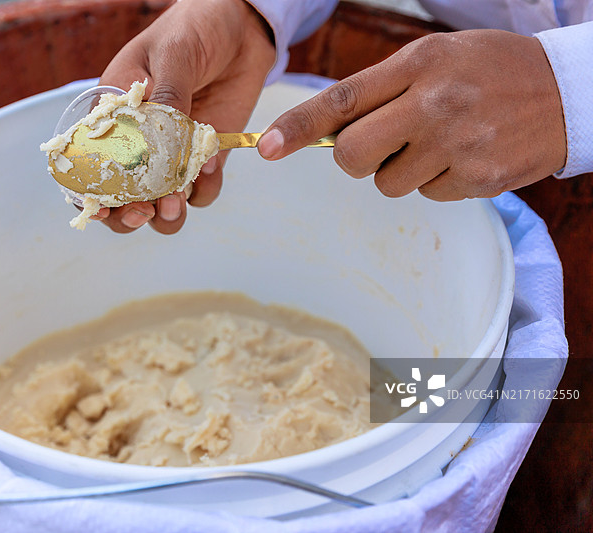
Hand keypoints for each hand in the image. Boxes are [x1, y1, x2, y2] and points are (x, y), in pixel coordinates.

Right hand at [90, 0, 274, 232]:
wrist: (242, 27)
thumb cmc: (193, 29)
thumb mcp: (173, 54)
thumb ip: (166, 96)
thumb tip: (160, 140)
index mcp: (115, 116)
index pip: (89, 163)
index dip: (90, 192)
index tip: (100, 207)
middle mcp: (139, 143)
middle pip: (121, 197)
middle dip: (127, 213)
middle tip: (142, 211)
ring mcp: (172, 155)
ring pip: (160, 204)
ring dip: (165, 214)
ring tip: (175, 203)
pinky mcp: (205, 159)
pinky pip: (201, 191)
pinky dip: (204, 189)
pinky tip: (210, 167)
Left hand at [258, 30, 566, 200]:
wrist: (569, 92)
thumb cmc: (490, 70)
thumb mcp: (437, 57)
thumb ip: (382, 88)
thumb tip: (328, 130)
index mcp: (419, 65)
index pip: (343, 100)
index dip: (299, 127)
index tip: (267, 148)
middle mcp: (434, 105)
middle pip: (351, 155)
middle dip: (356, 157)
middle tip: (384, 142)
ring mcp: (457, 146)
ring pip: (386, 183)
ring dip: (401, 170)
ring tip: (439, 142)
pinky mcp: (477, 180)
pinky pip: (425, 196)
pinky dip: (436, 182)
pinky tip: (464, 157)